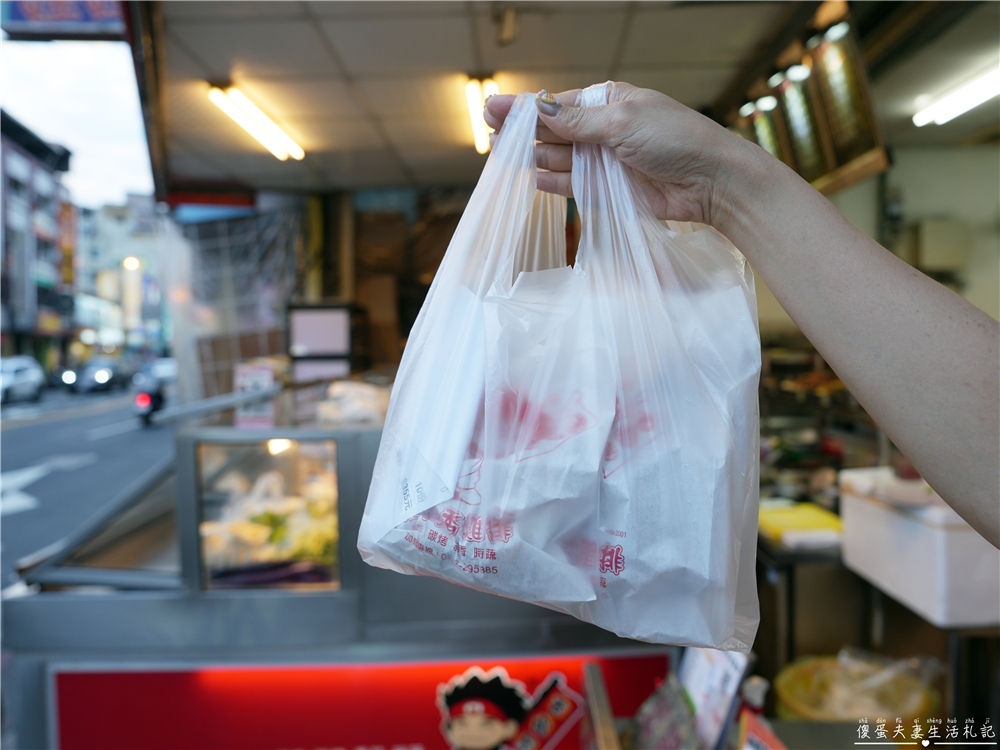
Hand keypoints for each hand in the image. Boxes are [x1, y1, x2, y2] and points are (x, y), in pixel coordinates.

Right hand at [484, 82, 748, 226]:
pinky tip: (533, 179)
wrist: (710, 182)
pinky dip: (553, 183)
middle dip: (522, 133)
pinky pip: (571, 185)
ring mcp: (602, 161)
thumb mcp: (622, 122)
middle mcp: (601, 130)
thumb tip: (536, 109)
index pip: (555, 104)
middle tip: (491, 137)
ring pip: (557, 159)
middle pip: (551, 132)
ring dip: (533, 158)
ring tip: (505, 158)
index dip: (522, 109)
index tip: (491, 110)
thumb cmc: (675, 140)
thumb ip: (576, 121)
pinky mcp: (606, 190)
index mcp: (606, 102)